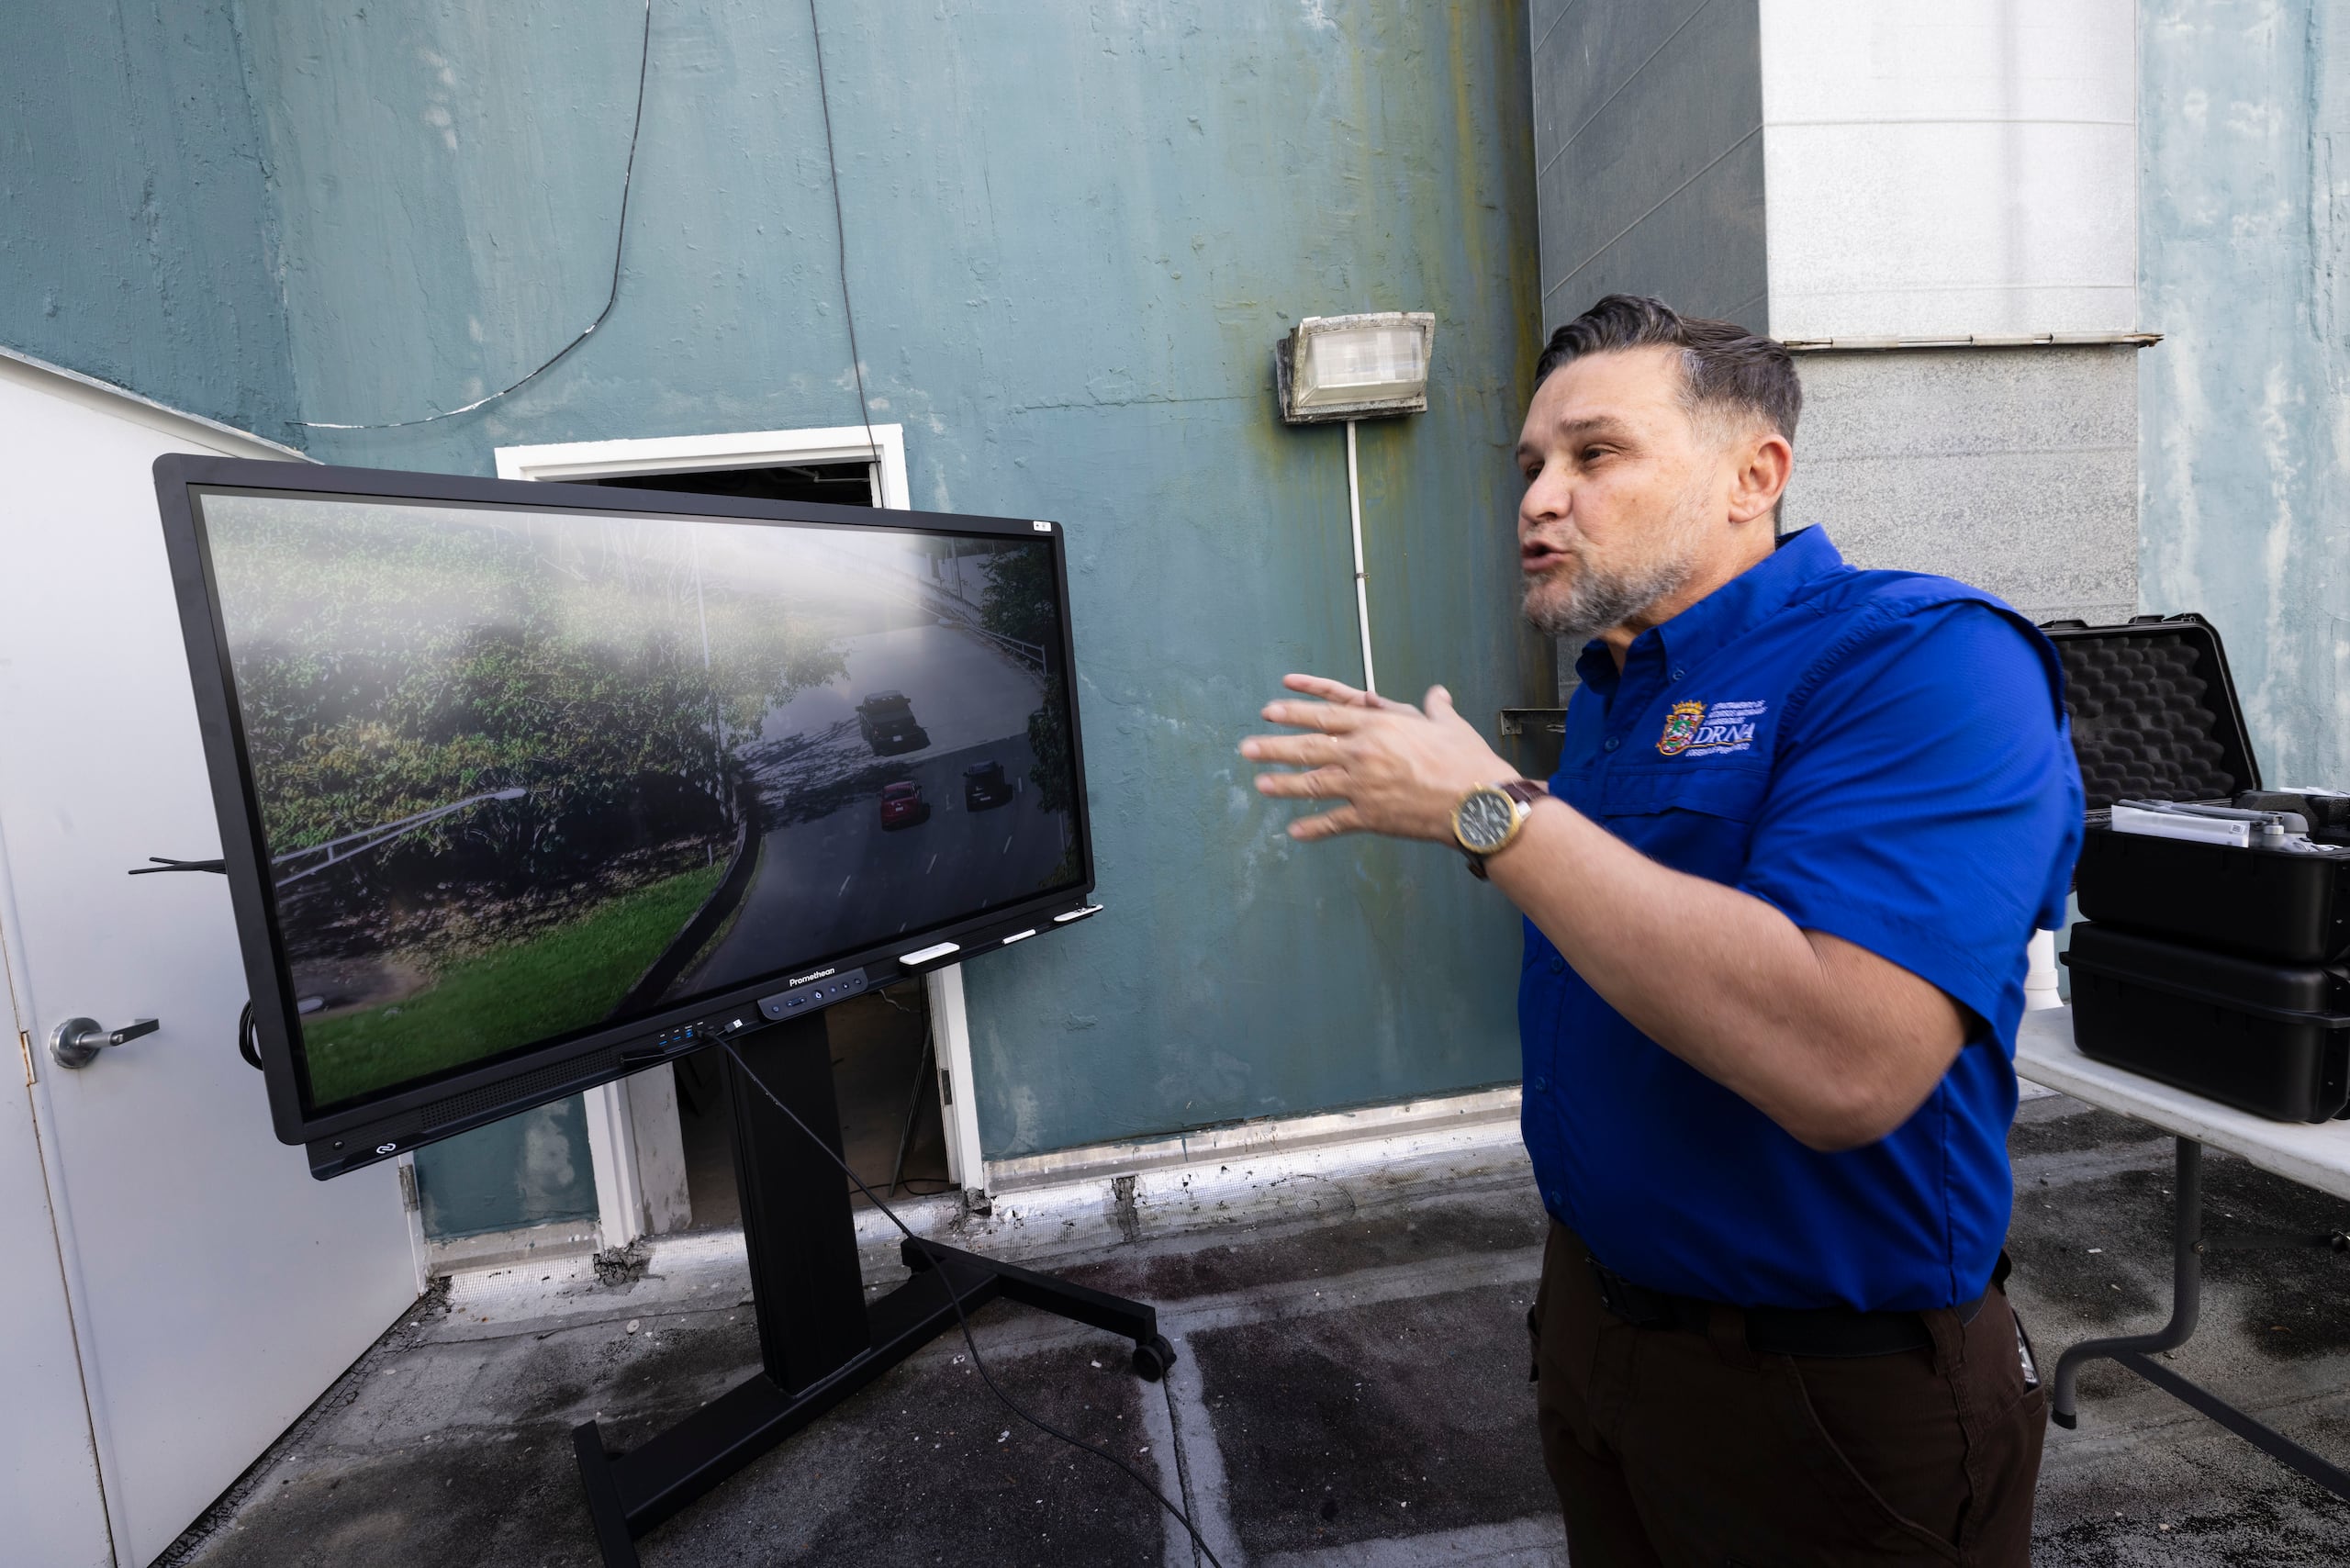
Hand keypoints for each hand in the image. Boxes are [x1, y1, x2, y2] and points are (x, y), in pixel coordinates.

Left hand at [1240, 673, 1517, 841]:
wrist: (1476, 801)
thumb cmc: (1465, 760)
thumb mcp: (1449, 725)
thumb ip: (1436, 708)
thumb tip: (1439, 695)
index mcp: (1377, 726)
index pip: (1324, 714)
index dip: (1294, 712)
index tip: (1270, 710)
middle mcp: (1362, 754)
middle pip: (1307, 748)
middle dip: (1273, 748)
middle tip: (1247, 748)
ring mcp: (1362, 787)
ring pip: (1312, 784)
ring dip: (1282, 785)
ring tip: (1259, 785)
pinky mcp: (1370, 817)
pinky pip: (1334, 823)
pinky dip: (1313, 829)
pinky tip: (1294, 832)